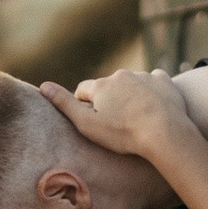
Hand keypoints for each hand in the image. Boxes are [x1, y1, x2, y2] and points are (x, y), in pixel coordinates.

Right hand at [39, 69, 190, 162]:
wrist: (164, 132)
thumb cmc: (123, 133)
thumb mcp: (87, 124)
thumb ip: (64, 104)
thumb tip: (44, 86)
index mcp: (100, 85)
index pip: (83, 90)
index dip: (84, 104)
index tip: (91, 119)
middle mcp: (120, 75)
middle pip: (108, 86)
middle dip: (109, 100)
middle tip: (116, 122)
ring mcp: (143, 76)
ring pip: (131, 84)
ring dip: (131, 95)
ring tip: (137, 117)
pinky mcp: (163, 81)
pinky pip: (154, 82)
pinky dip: (152, 91)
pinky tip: (155, 106)